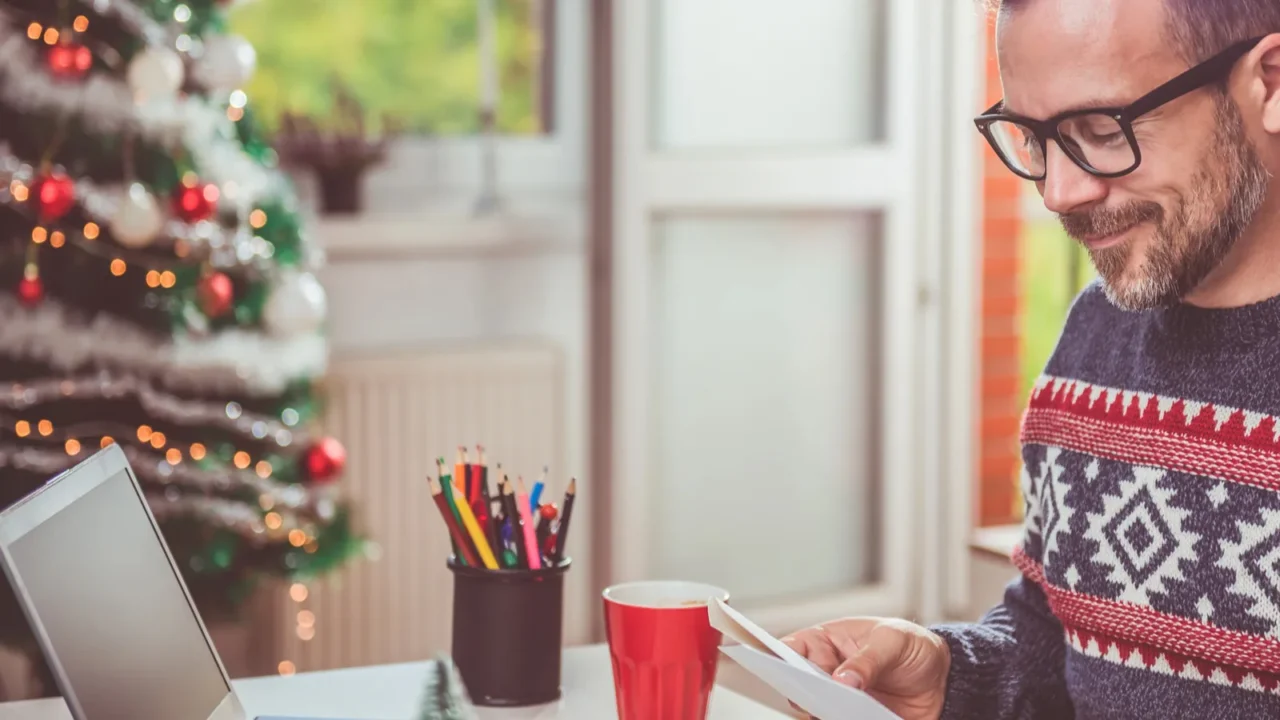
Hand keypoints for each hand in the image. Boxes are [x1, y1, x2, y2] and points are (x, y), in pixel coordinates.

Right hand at [781, 617, 949, 719]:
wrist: (943, 680)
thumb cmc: (913, 647)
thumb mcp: (893, 642)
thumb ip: (868, 659)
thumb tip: (842, 679)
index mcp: (829, 641)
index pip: (795, 647)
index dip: (783, 656)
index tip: (785, 668)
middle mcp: (828, 670)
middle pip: (800, 683)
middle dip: (803, 690)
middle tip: (814, 696)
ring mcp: (839, 698)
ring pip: (816, 709)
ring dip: (823, 712)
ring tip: (838, 712)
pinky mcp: (853, 719)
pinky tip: (852, 718)